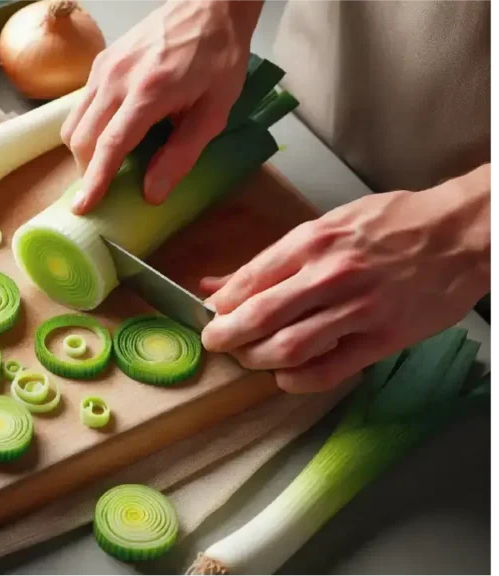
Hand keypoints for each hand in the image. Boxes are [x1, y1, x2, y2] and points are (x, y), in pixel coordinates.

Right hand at [60, 0, 263, 214]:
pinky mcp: (100, 62)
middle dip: (87, 170)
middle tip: (104, 188)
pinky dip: (88, 127)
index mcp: (149, 92)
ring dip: (84, 151)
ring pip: (73, 122)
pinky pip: (81, 104)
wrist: (209, 5)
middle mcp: (117, 79)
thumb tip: (152, 193)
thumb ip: (182, 154)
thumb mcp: (215, 111)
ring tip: (106, 162)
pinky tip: (111, 130)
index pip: (111, 145)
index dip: (96, 180)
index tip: (83, 207)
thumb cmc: (219, 58)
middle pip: (81, 138)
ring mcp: (104, 68)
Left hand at [199, 165, 491, 392]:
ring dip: (257, 360)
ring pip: (288, 347)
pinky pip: (328, 370)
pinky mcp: (383, 338)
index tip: (212, 316)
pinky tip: (286, 376)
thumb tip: (215, 284)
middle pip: (259, 317)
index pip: (248, 280)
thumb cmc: (392, 224)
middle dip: (227, 337)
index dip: (221, 306)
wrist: (461, 232)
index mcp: (312, 242)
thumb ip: (271, 259)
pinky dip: (297, 380)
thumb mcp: (327, 225)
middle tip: (218, 344)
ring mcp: (358, 309)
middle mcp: (330, 275)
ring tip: (250, 359)